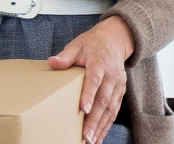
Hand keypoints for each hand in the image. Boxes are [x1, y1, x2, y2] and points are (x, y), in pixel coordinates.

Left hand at [47, 15, 133, 143]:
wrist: (115, 40)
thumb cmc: (93, 44)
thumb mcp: (78, 45)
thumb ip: (66, 56)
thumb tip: (52, 62)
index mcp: (100, 62)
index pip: (95, 80)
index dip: (89, 94)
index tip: (83, 109)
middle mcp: (112, 75)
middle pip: (103, 99)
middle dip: (94, 119)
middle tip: (85, 135)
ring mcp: (118, 84)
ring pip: (110, 108)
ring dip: (101, 126)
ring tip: (91, 141)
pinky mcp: (120, 92)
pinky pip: (114, 111)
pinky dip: (107, 125)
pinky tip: (99, 137)